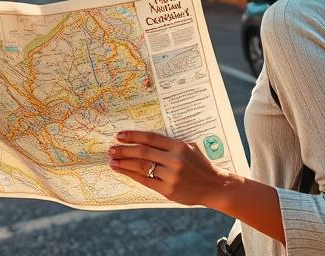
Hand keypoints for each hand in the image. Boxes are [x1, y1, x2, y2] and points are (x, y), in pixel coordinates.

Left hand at [109, 131, 226, 206]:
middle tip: (111, 149)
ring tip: (112, 161)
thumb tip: (144, 139)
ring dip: (124, 164)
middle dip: (124, 150)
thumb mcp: (189, 147)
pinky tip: (123, 171)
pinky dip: (132, 175)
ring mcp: (171, 176)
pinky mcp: (168, 190)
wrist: (214, 186)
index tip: (119, 135)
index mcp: (179, 146)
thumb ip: (169, 144)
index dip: (133, 136)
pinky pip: (146, 181)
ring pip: (142, 167)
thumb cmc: (199, 164)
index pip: (150, 138)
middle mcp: (174, 160)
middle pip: (143, 152)